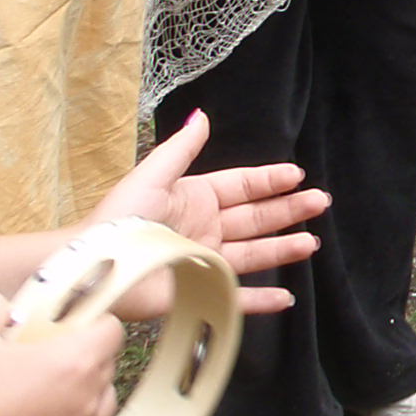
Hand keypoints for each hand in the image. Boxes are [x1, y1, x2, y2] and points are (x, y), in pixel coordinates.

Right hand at [0, 290, 121, 415]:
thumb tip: (8, 306)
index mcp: (73, 362)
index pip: (111, 329)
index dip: (89, 324)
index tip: (65, 329)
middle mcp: (87, 399)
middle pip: (106, 365)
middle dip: (82, 357)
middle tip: (44, 361)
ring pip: (105, 402)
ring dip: (86, 394)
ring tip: (48, 394)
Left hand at [89, 111, 327, 316]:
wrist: (95, 268)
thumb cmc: (120, 219)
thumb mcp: (153, 175)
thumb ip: (182, 148)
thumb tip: (202, 115)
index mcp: (196, 199)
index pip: (242, 186)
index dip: (269, 180)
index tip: (297, 175)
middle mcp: (205, 229)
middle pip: (256, 218)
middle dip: (289, 211)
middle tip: (320, 202)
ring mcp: (204, 262)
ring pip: (254, 254)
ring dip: (283, 248)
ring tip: (311, 244)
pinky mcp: (198, 293)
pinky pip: (236, 298)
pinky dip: (261, 300)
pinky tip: (286, 297)